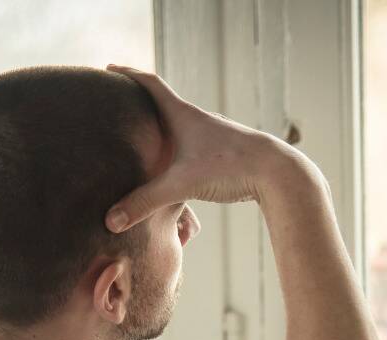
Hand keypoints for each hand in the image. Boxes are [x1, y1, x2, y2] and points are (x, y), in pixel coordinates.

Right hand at [104, 64, 293, 232]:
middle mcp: (197, 121)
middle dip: (138, 102)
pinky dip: (175, 149)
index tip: (108, 70)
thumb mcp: (182, 184)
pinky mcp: (222, 154)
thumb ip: (145, 202)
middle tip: (116, 102)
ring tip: (140, 136)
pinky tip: (172, 165)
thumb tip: (111, 221)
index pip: (150, 85)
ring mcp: (211, 137)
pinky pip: (190, 146)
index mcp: (183, 115)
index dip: (128, 75)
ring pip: (178, 126)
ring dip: (159, 127)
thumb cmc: (231, 167)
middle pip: (162, 103)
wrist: (278, 173)